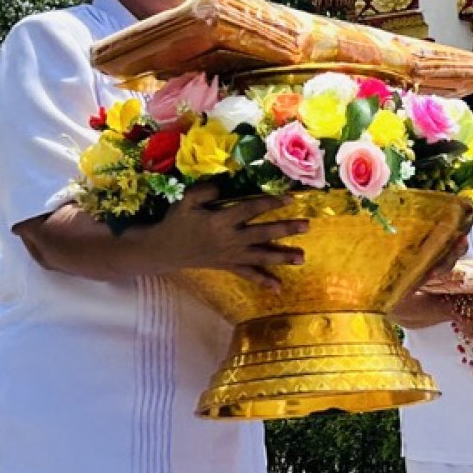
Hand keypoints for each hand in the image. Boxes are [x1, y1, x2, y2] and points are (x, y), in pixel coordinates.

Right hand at [148, 181, 306, 284]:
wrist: (165, 249)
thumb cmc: (177, 222)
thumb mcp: (187, 200)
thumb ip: (206, 190)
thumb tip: (224, 186)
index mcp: (221, 220)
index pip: (251, 209)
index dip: (271, 203)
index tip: (291, 199)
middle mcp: (230, 239)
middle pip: (263, 233)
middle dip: (286, 230)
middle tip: (307, 226)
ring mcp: (231, 255)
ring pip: (261, 256)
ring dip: (282, 256)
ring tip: (302, 257)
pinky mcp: (228, 266)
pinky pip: (247, 275)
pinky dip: (262, 281)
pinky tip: (277, 287)